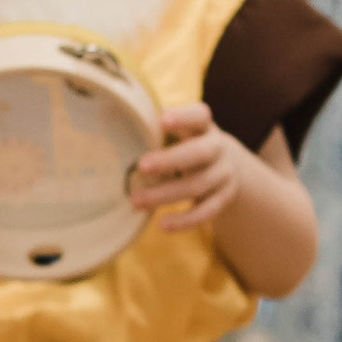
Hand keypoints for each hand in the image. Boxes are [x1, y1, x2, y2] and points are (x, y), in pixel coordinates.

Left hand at [130, 100, 245, 234]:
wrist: (227, 166)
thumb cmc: (187, 144)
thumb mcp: (179, 132)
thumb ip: (156, 130)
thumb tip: (113, 127)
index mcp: (204, 126)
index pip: (198, 116)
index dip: (183, 117)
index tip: (162, 120)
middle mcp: (218, 148)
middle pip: (199, 153)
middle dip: (170, 160)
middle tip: (141, 166)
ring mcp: (224, 174)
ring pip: (197, 186)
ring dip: (164, 195)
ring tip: (135, 202)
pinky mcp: (224, 198)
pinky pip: (207, 212)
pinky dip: (185, 221)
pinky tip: (162, 225)